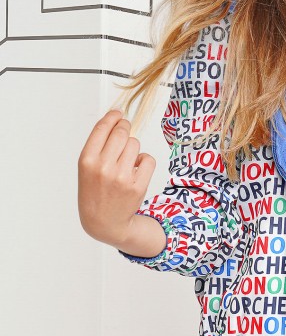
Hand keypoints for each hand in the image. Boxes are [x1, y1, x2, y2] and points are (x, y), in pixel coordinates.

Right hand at [78, 109, 156, 248]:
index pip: (103, 128)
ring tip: (126, 162)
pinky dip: (144, 162)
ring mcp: (121, 177)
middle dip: (125, 128)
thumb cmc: (95, 190)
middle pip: (122, 132)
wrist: (104, 221)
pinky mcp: (137, 186)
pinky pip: (148, 159)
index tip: (118, 113)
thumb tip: (116, 119)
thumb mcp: (87, 167)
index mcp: (87, 160)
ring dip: (133, 149)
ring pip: (135, 144)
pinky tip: (135, 170)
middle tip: (125, 132)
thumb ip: (98, 144)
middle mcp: (103, 167)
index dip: (113, 117)